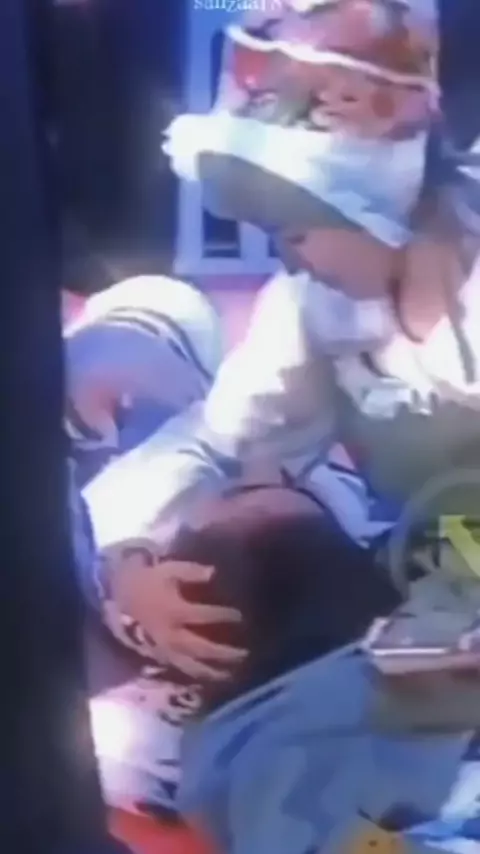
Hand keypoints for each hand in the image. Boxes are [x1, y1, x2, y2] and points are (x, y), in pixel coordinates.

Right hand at [102, 545, 246, 681]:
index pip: (205, 616)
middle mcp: (172, 634)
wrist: (119, 596)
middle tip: (245, 654)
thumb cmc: (147, 580)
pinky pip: (180, 669)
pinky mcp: (160, 656)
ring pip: (192, 666)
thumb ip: (192, 571)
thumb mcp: (168, 570)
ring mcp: (165, 649)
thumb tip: (215, 573)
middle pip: (202, 648)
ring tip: (233, 673)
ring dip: (214, 671)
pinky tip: (212, 677)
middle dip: (225, 653)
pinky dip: (197, 675)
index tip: (241, 616)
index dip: (225, 616)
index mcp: (175, 611)